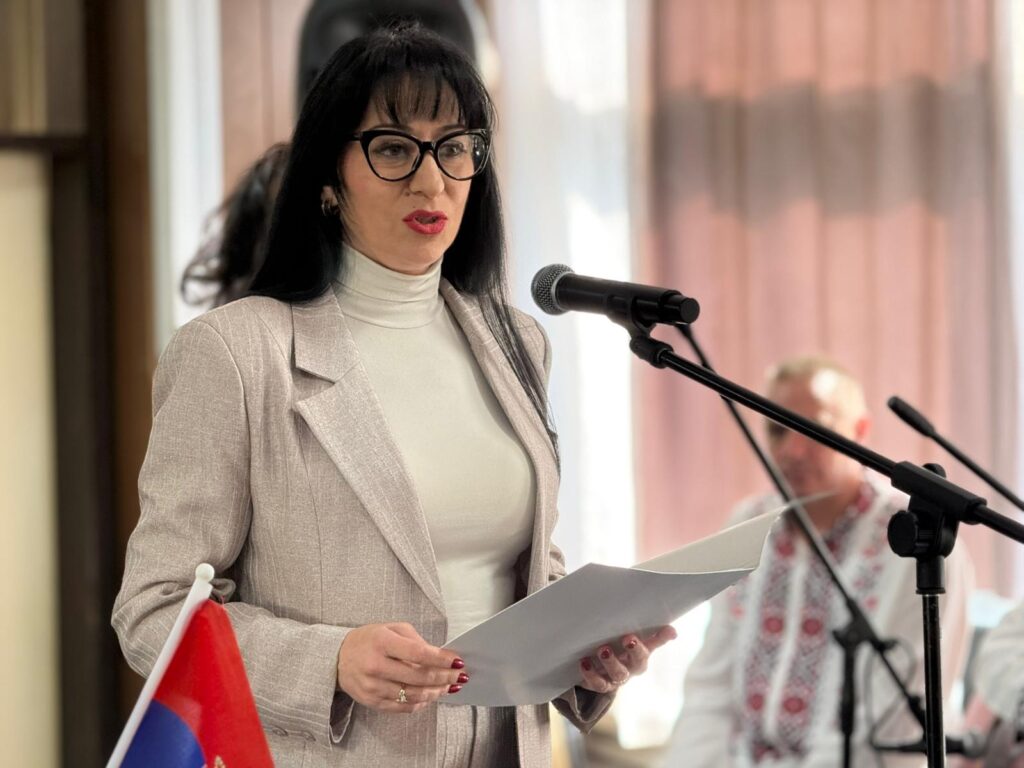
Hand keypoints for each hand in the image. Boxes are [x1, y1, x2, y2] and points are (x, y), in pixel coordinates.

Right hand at [336, 622, 467, 712]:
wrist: (337, 657)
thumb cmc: (369, 639)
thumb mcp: (391, 629)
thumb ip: (415, 640)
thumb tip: (440, 656)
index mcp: (382, 642)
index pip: (418, 653)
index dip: (441, 659)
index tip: (457, 661)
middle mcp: (376, 665)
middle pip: (419, 677)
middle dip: (444, 677)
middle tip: (459, 676)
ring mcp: (373, 687)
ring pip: (413, 695)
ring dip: (436, 692)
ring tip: (448, 687)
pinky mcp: (371, 702)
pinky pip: (402, 707)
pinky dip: (420, 703)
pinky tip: (430, 697)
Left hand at [577, 625, 677, 693]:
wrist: (598, 672)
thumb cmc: (619, 652)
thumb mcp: (633, 643)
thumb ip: (651, 635)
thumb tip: (673, 630)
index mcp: (641, 656)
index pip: (653, 646)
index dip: (659, 639)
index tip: (665, 630)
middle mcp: (631, 669)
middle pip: (637, 663)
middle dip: (634, 651)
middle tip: (627, 638)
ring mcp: (615, 679)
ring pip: (617, 674)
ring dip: (611, 662)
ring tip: (603, 649)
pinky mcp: (599, 685)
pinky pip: (597, 683)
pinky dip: (590, 674)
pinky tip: (584, 662)